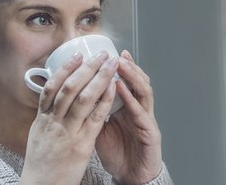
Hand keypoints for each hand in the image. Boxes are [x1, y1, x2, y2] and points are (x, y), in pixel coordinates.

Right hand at [21, 51, 118, 184]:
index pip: (52, 87)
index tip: (77, 55)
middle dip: (86, 68)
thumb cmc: (41, 162)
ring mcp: (68, 132)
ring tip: (110, 64)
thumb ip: (46, 116)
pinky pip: (95, 117)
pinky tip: (113, 88)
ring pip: (83, 98)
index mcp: (42, 119)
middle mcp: (54, 122)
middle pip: (70, 87)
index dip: (65, 69)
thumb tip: (52, 99)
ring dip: (99, 78)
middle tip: (99, 54)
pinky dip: (104, 100)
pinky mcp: (82, 144)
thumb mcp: (38, 135)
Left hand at [95, 50, 161, 183]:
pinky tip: (122, 89)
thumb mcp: (99, 128)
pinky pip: (141, 113)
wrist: (129, 176)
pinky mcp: (151, 133)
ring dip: (132, 77)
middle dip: (127, 66)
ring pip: (143, 92)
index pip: (124, 82)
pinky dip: (131, 100)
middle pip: (136, 82)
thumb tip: (74, 96)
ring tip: (121, 64)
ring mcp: (145, 120)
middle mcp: (137, 110)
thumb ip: (92, 111)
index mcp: (126, 107)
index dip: (118, 68)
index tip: (108, 54)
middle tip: (117, 54)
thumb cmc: (117, 152)